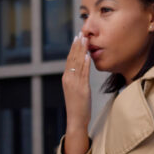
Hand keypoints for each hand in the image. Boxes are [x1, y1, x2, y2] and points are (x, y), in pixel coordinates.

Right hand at [62, 32, 90, 153]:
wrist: (76, 119)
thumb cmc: (78, 106)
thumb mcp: (76, 89)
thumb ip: (78, 78)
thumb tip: (82, 68)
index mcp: (67, 78)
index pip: (69, 59)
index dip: (74, 48)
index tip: (77, 38)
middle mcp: (68, 79)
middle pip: (72, 59)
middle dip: (77, 46)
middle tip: (81, 33)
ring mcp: (74, 83)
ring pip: (77, 64)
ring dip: (81, 51)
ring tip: (85, 40)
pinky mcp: (81, 88)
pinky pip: (83, 74)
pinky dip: (85, 64)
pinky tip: (87, 55)